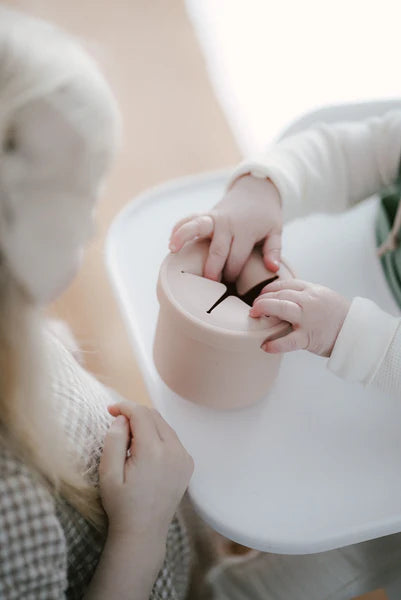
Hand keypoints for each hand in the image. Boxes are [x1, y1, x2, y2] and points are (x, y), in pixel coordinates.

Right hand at [99, 402, 193, 541]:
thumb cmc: (121, 504)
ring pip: (165, 426)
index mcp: (153, 451)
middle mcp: (174, 451)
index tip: (110, 410)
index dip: (124, 407)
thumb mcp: (108, 473)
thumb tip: (123, 418)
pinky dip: (158, 436)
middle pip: (155, 416)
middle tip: (118, 425)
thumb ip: (114, 440)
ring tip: (130, 441)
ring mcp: (184, 457)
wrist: (143, 531)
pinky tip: (145, 451)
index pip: (141, 414)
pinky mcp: (188, 464)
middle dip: (135, 414)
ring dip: (147, 425)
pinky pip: (172, 439)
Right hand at [169, 174, 282, 281]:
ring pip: (196, 226)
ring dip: (184, 237)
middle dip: (212, 269)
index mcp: (245, 230)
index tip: (232, 285)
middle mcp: (228, 223)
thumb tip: (272, 268)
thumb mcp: (276, 230)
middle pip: (217, 249)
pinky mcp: (206, 213)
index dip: (233, 273)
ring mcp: (214, 216)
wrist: (257, 189)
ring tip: (173, 250)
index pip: (237, 258)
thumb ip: (274, 250)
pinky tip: (171, 241)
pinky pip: (189, 218)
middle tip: (209, 284)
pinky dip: (178, 227)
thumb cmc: (266, 215)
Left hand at [250, 279, 350, 356]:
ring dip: (264, 309)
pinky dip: (275, 344)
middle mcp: (309, 301)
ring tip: (254, 316)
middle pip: (280, 294)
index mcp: (312, 290)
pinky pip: (288, 340)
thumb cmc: (339, 315)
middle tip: (254, 307)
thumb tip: (285, 296)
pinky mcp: (308, 337)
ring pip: (281, 309)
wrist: (356, 331)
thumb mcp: (324, 296)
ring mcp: (308, 319)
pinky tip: (265, 346)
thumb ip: (305, 295)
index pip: (286, 284)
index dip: (270, 288)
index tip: (262, 294)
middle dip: (263, 299)